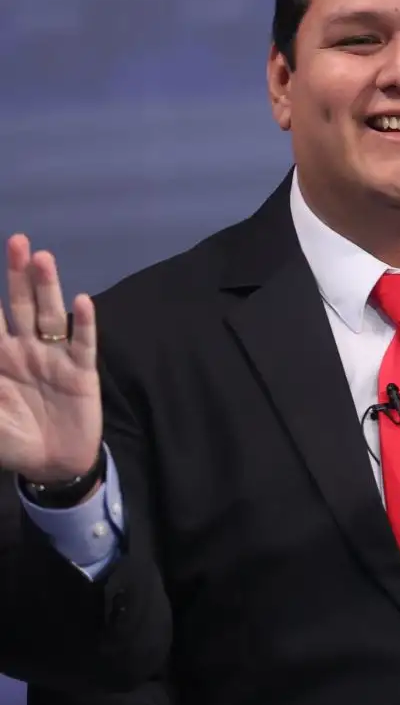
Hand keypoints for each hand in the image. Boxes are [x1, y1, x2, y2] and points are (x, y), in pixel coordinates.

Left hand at [0, 235, 101, 484]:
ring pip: (49, 315)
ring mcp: (55, 356)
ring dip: (47, 287)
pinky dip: (83, 322)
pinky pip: (82, 343)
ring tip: (43, 258)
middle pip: (21, 305)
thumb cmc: (12, 440)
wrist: (52, 464)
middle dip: (17, 275)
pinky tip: (82, 301)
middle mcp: (25, 349)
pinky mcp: (81, 370)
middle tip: (16, 241)